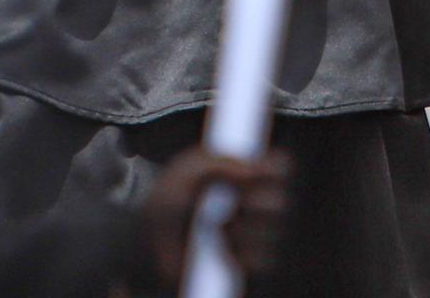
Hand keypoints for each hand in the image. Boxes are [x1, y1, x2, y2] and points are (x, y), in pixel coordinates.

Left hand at [138, 148, 291, 289]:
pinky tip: (224, 250)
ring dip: (246, 230)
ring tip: (218, 229)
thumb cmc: (167, 201)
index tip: (259, 173)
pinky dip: (244, 255)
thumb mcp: (187, 171)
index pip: (280, 166)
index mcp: (244, 174)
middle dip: (259, 202)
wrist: (149, 244)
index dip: (276, 168)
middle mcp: (255, 203)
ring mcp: (254, 236)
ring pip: (274, 232)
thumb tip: (253, 171)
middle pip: (281, 201)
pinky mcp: (248, 266)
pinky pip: (264, 261)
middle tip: (237, 203)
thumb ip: (219, 164)